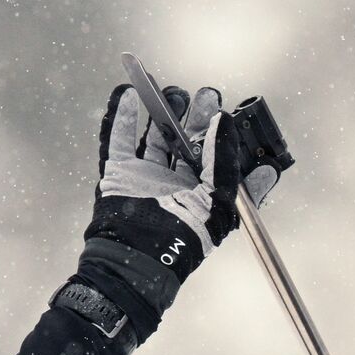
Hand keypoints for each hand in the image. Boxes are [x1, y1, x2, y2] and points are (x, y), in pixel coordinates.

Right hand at [74, 84, 278, 340]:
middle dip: (193, 116)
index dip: (216, 130)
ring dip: (161, 112)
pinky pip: (119, 141)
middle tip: (202, 95)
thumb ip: (228, 167)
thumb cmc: (184, 241)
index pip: (211, 154)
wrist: (139, 260)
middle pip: (184, 140)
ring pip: (153, 136)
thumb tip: (235, 132)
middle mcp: (175, 183)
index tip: (220, 107)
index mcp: (201, 192)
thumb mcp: (220, 204)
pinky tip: (131, 95)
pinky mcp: (119, 175)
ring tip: (170, 94)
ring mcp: (146, 178)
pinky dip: (123, 117)